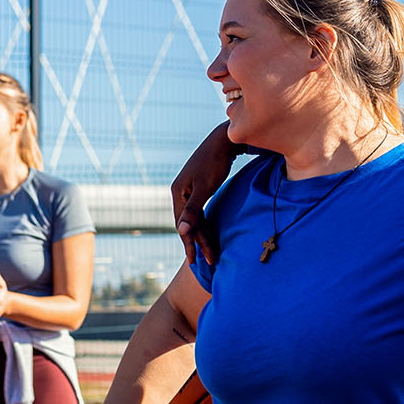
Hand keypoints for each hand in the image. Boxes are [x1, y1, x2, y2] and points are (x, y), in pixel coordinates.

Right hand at [172, 125, 237, 264]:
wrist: (225, 141)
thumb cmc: (215, 162)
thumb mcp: (205, 187)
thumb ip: (193, 210)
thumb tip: (181, 230)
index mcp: (178, 192)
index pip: (182, 224)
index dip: (189, 243)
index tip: (195, 261)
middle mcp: (180, 192)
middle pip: (188, 223)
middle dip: (198, 243)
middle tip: (209, 262)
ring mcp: (189, 190)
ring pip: (195, 219)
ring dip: (202, 236)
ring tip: (211, 253)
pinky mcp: (199, 188)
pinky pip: (200, 212)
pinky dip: (205, 224)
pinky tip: (209, 234)